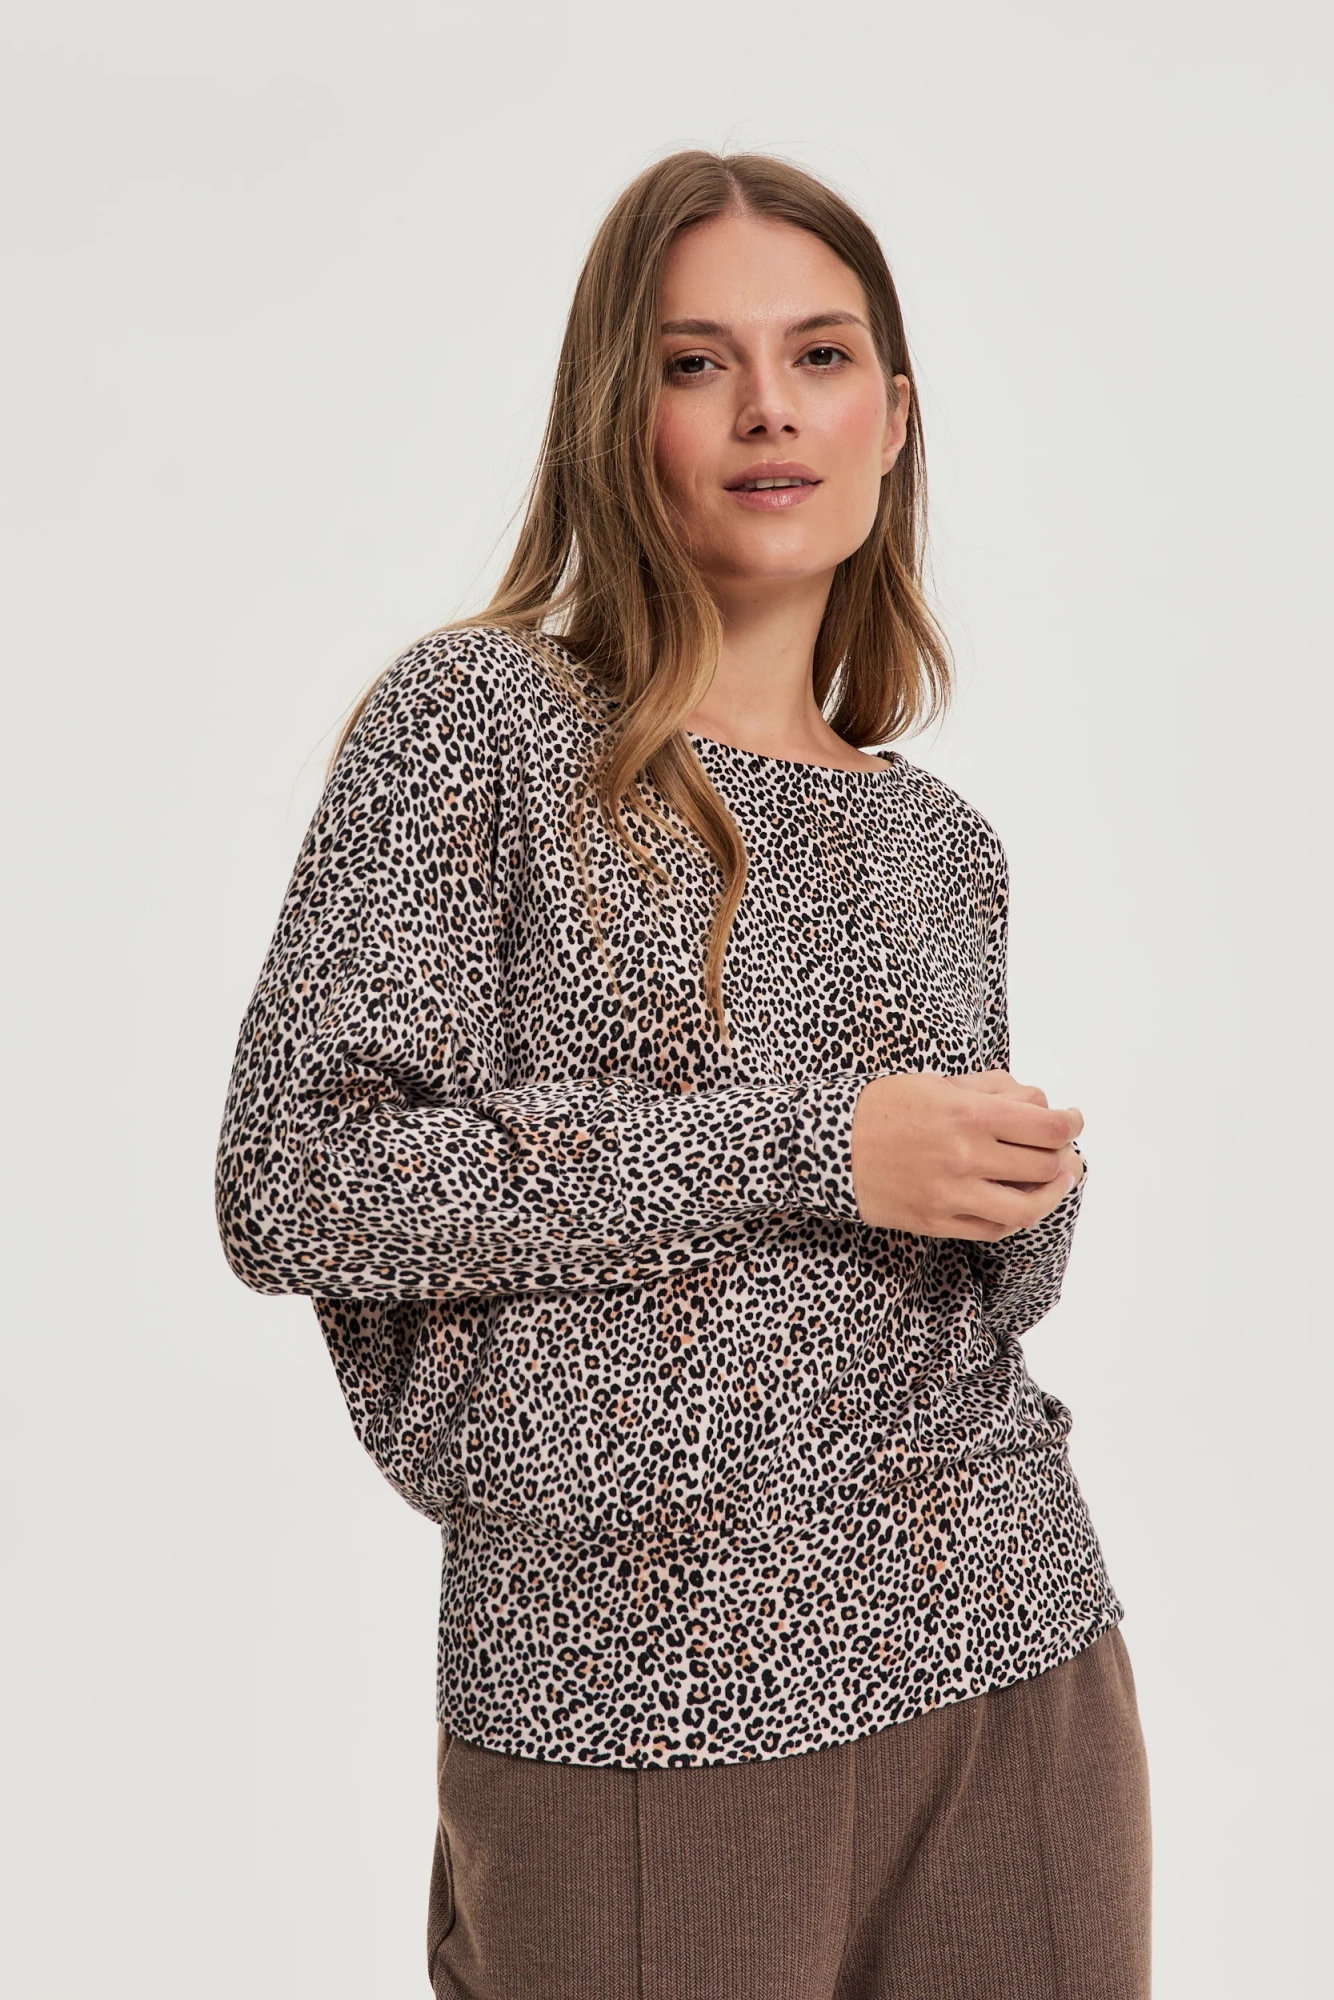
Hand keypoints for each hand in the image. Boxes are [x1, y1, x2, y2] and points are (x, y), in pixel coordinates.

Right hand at [849, 1069, 1083, 1240]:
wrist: (828, 1146)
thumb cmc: (884, 1108)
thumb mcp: (938, 1083)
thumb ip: (993, 1090)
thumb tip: (1039, 1104)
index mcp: (969, 1114)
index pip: (1047, 1127)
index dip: (1071, 1124)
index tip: (1072, 1120)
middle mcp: (966, 1156)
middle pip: (1044, 1165)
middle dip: (1063, 1156)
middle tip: (1063, 1150)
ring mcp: (952, 1194)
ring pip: (1028, 1207)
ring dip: (1052, 1193)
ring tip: (1056, 1181)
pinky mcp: (938, 1221)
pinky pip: (994, 1228)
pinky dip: (1017, 1217)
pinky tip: (1021, 1200)